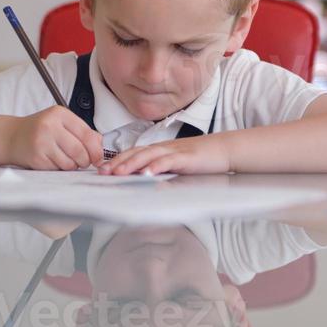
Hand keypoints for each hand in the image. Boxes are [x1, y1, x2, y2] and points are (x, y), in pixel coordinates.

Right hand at [10, 106, 103, 169]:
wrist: (12, 136)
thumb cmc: (41, 130)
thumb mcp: (61, 123)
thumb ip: (82, 132)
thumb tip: (101, 146)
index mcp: (60, 114)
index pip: (87, 134)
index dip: (96, 150)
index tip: (98, 157)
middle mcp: (50, 125)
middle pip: (80, 151)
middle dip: (85, 160)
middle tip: (83, 161)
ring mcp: (41, 142)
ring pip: (70, 163)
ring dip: (72, 166)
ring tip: (66, 159)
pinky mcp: (36, 157)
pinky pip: (58, 169)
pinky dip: (60, 169)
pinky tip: (53, 161)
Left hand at [97, 133, 231, 175]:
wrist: (224, 149)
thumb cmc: (200, 159)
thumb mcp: (176, 164)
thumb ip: (160, 169)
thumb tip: (142, 179)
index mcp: (160, 149)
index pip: (133, 153)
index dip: (117, 160)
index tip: (101, 170)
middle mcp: (164, 148)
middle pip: (136, 153)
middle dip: (118, 163)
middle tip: (102, 172)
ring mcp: (174, 151)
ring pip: (148, 155)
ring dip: (131, 164)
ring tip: (118, 173)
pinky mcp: (187, 157)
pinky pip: (169, 161)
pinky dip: (157, 166)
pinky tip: (147, 173)